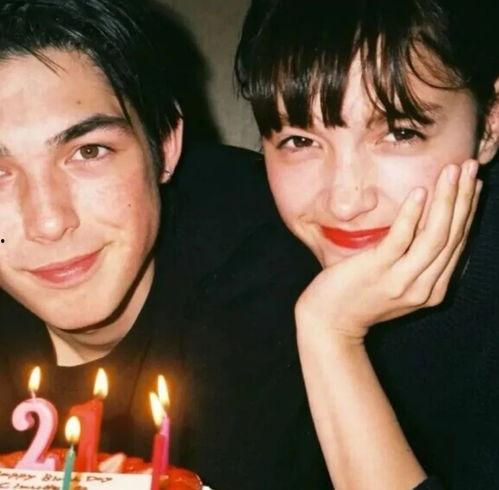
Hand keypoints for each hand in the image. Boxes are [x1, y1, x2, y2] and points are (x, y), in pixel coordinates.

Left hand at [296, 160, 481, 341]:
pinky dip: (412, 214)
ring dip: (447, 200)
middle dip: (465, 198)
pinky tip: (420, 192)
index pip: (458, 243)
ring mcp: (402, 281)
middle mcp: (424, 287)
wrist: (329, 323)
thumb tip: (427, 223)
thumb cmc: (359, 297)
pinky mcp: (377, 270)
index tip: (473, 184)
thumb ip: (416, 261)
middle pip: (452, 235)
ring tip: (453, 171)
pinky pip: (400, 239)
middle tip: (471, 166)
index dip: (468, 211)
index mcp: (432, 289)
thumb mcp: (398, 282)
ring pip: (435, 235)